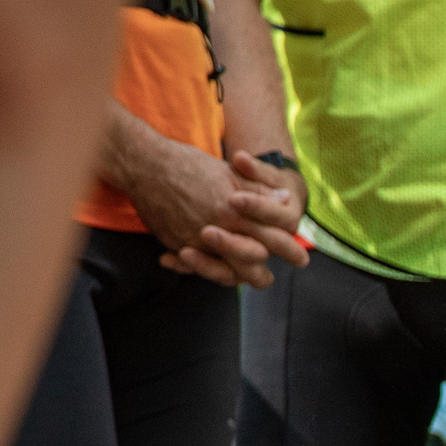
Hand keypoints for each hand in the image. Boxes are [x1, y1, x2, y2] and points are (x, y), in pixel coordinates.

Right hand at [122, 139, 306, 287]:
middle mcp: (218, 230)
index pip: (272, 237)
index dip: (289, 248)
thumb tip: (288, 198)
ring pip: (226, 272)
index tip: (301, 259)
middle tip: (271, 281)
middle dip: (267, 272)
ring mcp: (195, 241)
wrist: (144, 163)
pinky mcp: (176, 243)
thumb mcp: (229, 173)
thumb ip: (259, 191)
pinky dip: (201, 268)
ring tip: (255, 277)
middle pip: (252, 262)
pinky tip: (210, 268)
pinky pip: (193, 265)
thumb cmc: (189, 164)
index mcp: (235, 213)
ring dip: (240, 276)